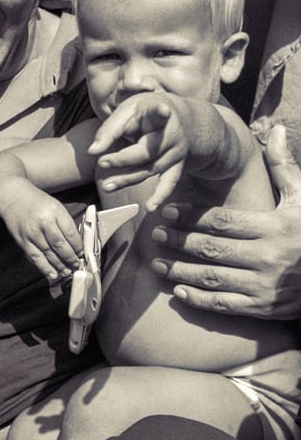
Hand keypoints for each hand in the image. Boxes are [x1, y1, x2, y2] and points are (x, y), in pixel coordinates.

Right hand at [3, 185, 81, 282]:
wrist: (13, 197)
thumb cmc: (37, 202)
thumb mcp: (55, 206)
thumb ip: (65, 223)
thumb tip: (75, 244)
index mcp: (55, 211)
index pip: (70, 233)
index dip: (78, 247)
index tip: (82, 253)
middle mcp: (43, 222)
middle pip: (60, 245)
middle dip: (71, 258)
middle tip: (76, 265)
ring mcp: (32, 232)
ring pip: (49, 254)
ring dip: (60, 266)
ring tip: (67, 271)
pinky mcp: (23, 241)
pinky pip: (35, 257)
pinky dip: (45, 268)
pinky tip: (52, 273)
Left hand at [89, 93, 187, 211]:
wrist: (183, 120)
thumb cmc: (147, 112)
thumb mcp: (128, 110)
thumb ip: (109, 130)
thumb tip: (93, 152)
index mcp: (157, 111)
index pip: (158, 112)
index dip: (160, 112)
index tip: (163, 110)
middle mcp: (172, 132)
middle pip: (146, 151)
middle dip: (122, 159)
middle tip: (101, 162)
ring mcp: (177, 151)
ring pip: (150, 169)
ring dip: (127, 179)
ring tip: (106, 186)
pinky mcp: (178, 165)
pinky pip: (169, 182)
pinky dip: (160, 196)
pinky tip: (150, 207)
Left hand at [150, 125, 300, 317]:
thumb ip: (284, 166)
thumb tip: (275, 130)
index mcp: (275, 228)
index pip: (223, 221)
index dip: (191, 215)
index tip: (168, 210)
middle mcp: (268, 258)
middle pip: (212, 248)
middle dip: (179, 240)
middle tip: (156, 233)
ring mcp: (265, 286)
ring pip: (212, 277)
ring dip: (180, 270)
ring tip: (157, 262)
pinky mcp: (264, 308)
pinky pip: (224, 305)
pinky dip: (199, 300)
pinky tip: (178, 291)